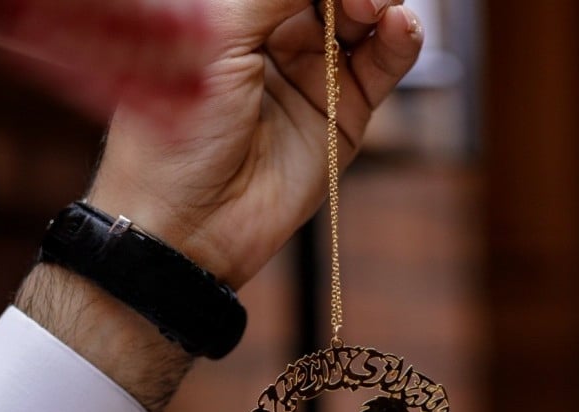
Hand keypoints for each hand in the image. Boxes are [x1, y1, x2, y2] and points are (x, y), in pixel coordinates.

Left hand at [17, 0, 421, 411]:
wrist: (191, 222)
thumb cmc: (179, 128)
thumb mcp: (220, 35)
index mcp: (239, 10)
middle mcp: (279, 34)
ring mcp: (316, 74)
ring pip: (369, 18)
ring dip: (383, 2)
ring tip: (378, 8)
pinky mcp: (345, 117)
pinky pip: (383, 66)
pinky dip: (399, 41)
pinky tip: (400, 26)